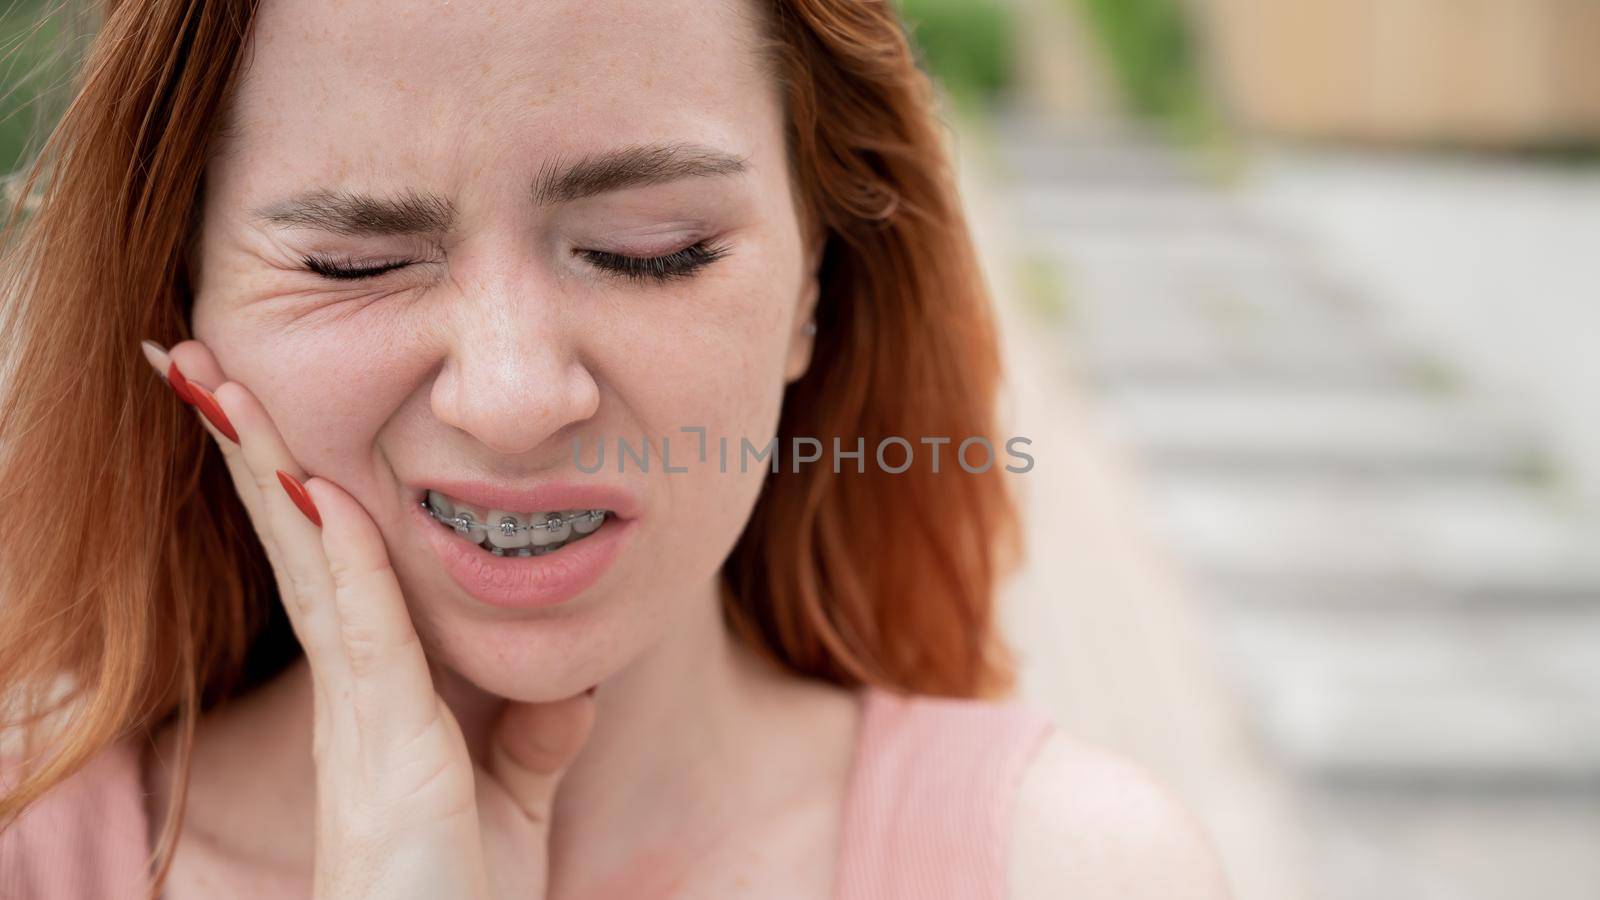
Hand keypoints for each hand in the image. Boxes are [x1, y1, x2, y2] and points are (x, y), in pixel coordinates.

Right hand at [140, 339, 594, 898]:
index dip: (293, 485)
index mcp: (375, 700)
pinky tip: (319, 490)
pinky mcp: (386, 752)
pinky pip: (360, 632)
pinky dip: (341, 558)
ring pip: (310, 566)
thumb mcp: (511, 806)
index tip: (260, 408)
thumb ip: (532, 742)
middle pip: (296, 544)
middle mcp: (351, 695)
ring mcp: (359, 719)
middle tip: (196, 361)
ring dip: (267, 469)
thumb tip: (570, 686)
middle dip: (250, 450)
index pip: (328, 566)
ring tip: (218, 382)